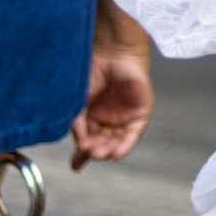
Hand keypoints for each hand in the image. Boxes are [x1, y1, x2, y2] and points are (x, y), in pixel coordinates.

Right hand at [71, 47, 152, 168]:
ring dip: (107, 150)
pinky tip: (115, 153)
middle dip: (94, 150)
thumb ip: (78, 123)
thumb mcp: (79, 100)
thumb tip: (78, 144)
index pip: (88, 139)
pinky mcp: (140, 112)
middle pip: (102, 142)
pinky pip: (133, 134)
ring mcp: (125, 115)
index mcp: (92, 113)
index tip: (75, 165)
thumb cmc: (93, 68)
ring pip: (116, 140)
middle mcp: (109, 116)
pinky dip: (124, 145)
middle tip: (87, 152)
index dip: (82, 153)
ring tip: (97, 153)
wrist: (112, 50)